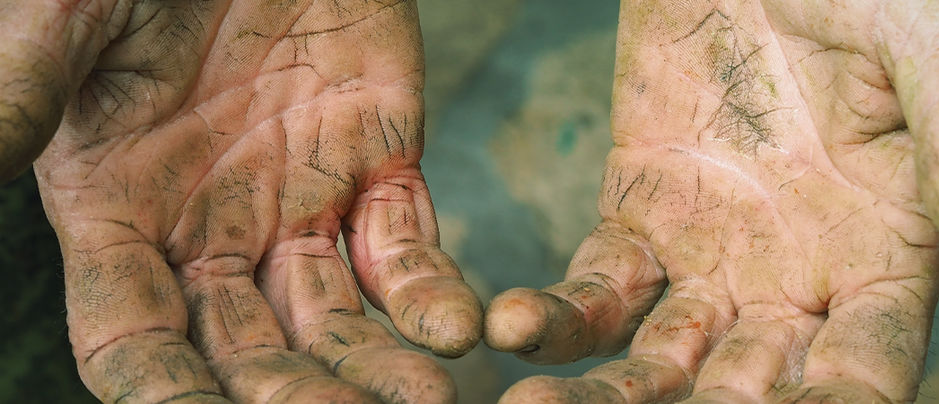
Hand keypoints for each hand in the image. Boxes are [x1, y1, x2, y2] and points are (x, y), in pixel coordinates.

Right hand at [9, 1, 481, 401]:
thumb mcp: (65, 17)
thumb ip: (19, 93)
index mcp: (124, 212)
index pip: (132, 333)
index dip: (158, 386)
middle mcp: (215, 228)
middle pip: (245, 346)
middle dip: (284, 396)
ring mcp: (304, 202)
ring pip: (336, 317)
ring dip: (371, 371)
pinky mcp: (381, 163)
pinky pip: (410, 247)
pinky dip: (433, 295)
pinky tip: (455, 332)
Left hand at [485, 0, 938, 401]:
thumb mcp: (930, 38)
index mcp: (885, 255)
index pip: (868, 366)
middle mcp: (796, 279)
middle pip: (750, 391)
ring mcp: (709, 256)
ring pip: (658, 359)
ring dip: (606, 397)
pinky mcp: (637, 215)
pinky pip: (595, 287)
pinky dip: (555, 316)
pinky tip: (513, 327)